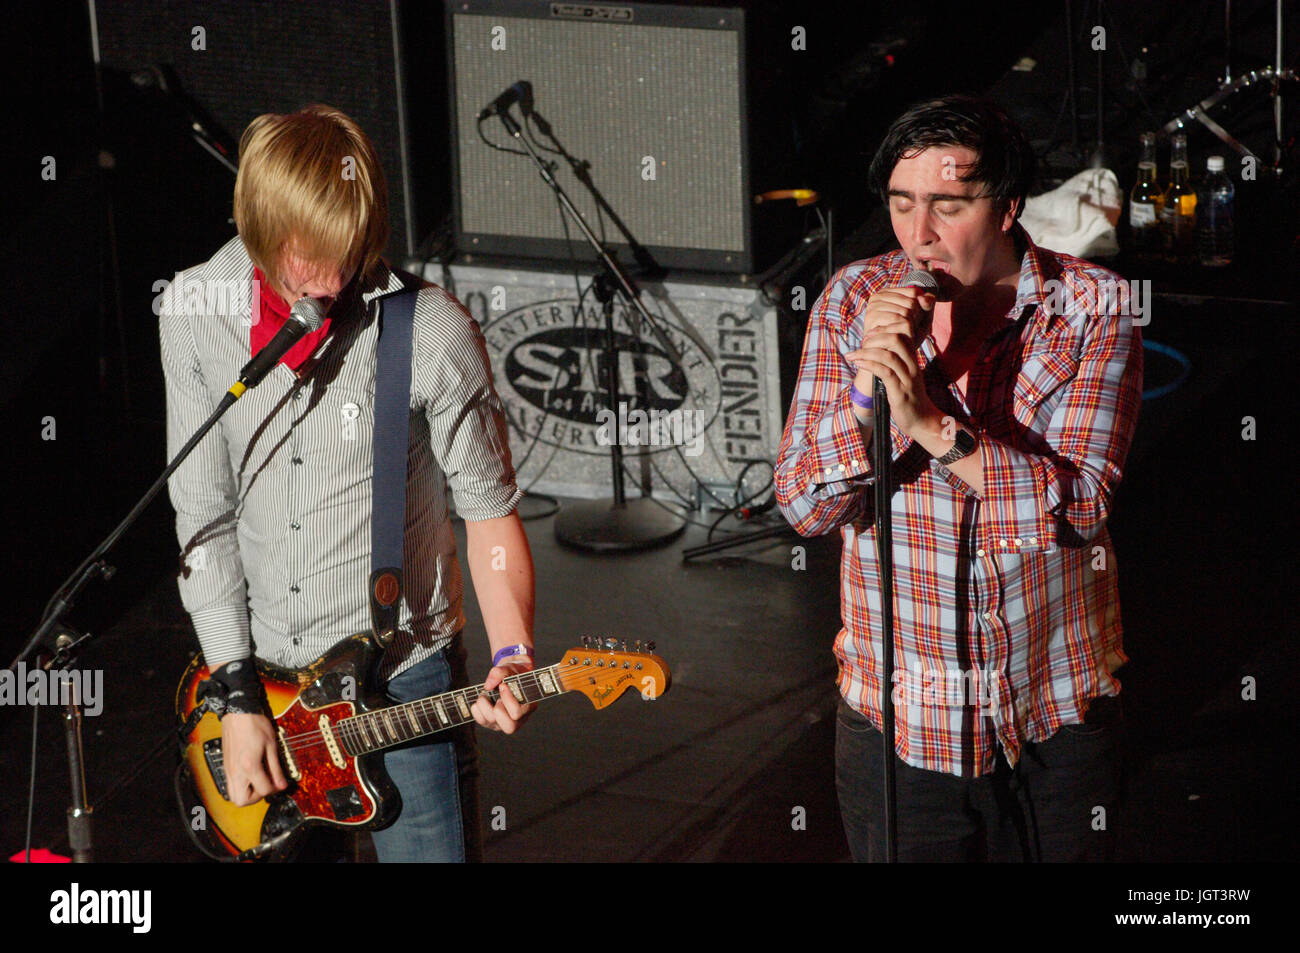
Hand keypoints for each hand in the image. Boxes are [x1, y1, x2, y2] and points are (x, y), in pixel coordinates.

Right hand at [221, 712, 287, 806]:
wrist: (238, 713)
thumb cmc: (255, 725)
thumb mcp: (271, 745)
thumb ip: (276, 768)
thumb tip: (282, 784)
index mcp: (249, 765)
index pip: (263, 789)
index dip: (274, 788)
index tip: (279, 782)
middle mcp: (236, 771)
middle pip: (241, 800)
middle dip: (255, 797)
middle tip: (265, 785)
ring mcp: (228, 770)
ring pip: (233, 795)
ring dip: (246, 793)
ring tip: (257, 780)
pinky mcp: (226, 766)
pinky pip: (230, 785)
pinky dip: (240, 785)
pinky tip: (250, 774)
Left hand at [471, 660, 535, 734]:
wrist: (508, 677)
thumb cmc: (513, 673)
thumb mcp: (510, 668)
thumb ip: (500, 672)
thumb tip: (488, 686)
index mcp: (529, 707)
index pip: (517, 713)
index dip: (508, 699)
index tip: (503, 685)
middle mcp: (518, 719)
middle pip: (509, 727)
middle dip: (498, 709)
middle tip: (496, 697)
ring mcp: (504, 723)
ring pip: (492, 723)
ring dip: (484, 706)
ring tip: (485, 694)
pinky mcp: (491, 722)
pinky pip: (481, 721)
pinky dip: (477, 709)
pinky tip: (482, 699)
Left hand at [846, 289, 938, 437]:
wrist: (922, 420)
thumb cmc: (909, 396)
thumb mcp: (904, 374)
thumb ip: (894, 360)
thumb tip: (875, 347)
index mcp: (912, 359)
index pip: (903, 333)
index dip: (883, 329)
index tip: (868, 335)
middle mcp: (912, 366)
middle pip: (896, 339)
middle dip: (875, 337)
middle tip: (861, 343)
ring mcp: (907, 379)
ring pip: (888, 355)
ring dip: (866, 352)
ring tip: (852, 355)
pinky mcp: (900, 392)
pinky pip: (885, 372)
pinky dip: (869, 365)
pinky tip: (858, 364)